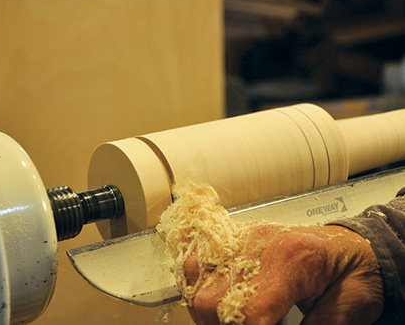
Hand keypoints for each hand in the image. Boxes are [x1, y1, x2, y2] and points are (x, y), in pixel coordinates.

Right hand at [184, 224, 383, 324]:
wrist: (357, 245)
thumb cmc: (356, 274)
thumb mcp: (348, 309)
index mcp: (294, 259)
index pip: (249, 311)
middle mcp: (260, 243)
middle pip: (212, 296)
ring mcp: (244, 236)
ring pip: (196, 274)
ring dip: (204, 307)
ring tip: (224, 320)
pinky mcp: (237, 237)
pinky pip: (199, 256)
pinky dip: (197, 281)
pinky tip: (214, 297)